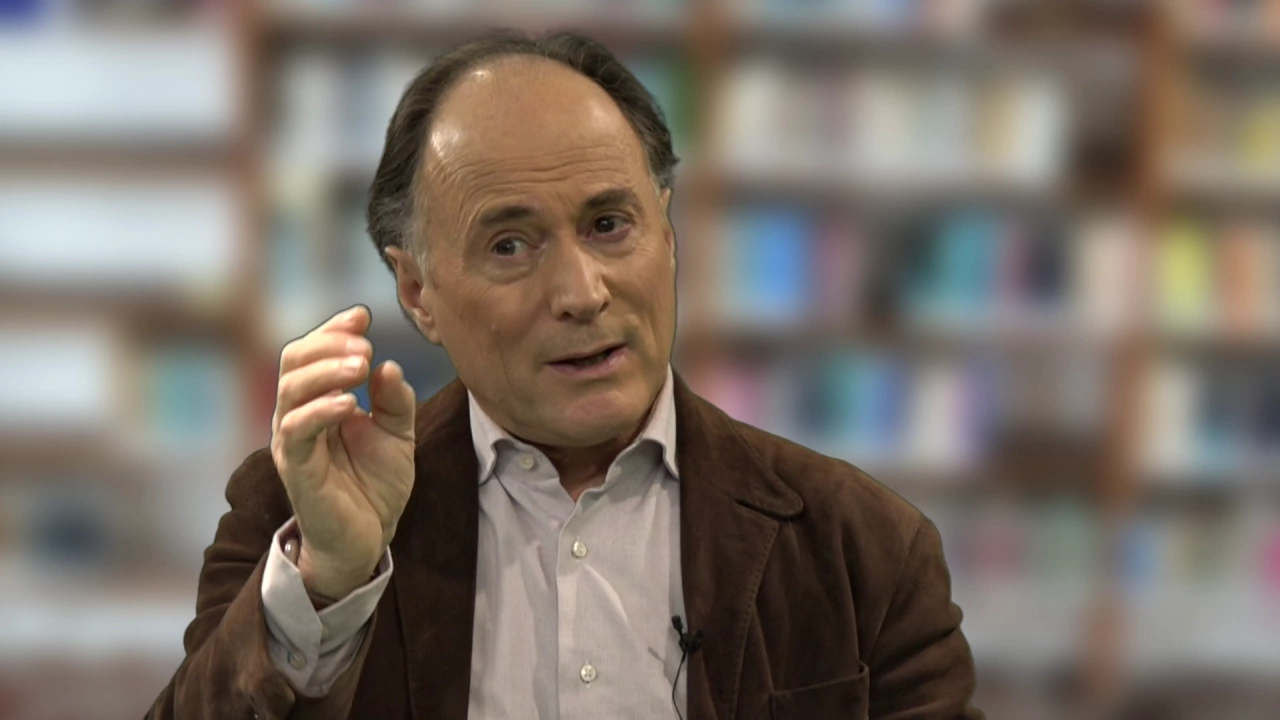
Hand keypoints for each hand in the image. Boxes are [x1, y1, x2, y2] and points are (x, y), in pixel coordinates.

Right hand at [269, 306, 415, 601]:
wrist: (367, 539)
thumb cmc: (375, 485)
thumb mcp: (398, 435)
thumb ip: (394, 400)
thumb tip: (388, 365)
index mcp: (317, 402)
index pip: (312, 353)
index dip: (333, 330)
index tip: (363, 316)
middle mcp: (297, 416)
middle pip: (292, 361)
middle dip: (327, 344)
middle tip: (365, 344)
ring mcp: (294, 442)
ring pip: (291, 391)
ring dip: (327, 372)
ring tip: (361, 365)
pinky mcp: (297, 470)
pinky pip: (298, 431)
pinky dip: (321, 410)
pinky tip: (349, 403)